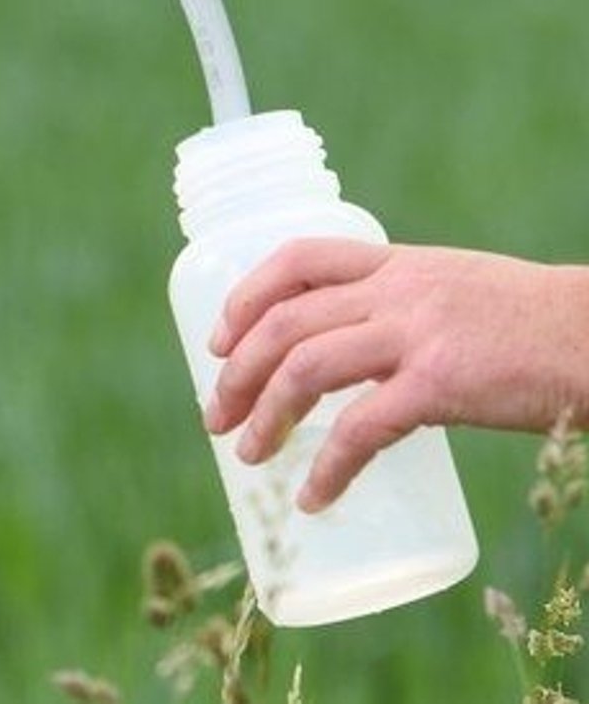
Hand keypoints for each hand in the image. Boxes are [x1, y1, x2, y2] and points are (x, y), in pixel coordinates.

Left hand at [203, 239, 588, 510]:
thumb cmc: (538, 327)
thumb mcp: (459, 292)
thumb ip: (405, 312)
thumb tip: (355, 361)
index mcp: (399, 264)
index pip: (297, 258)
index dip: (244, 299)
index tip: (217, 341)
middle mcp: (398, 291)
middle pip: (284, 322)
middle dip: (237, 372)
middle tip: (216, 417)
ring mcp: (418, 334)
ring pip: (306, 368)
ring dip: (266, 417)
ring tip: (249, 457)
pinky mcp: (442, 384)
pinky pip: (362, 430)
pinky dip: (328, 468)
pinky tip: (314, 497)